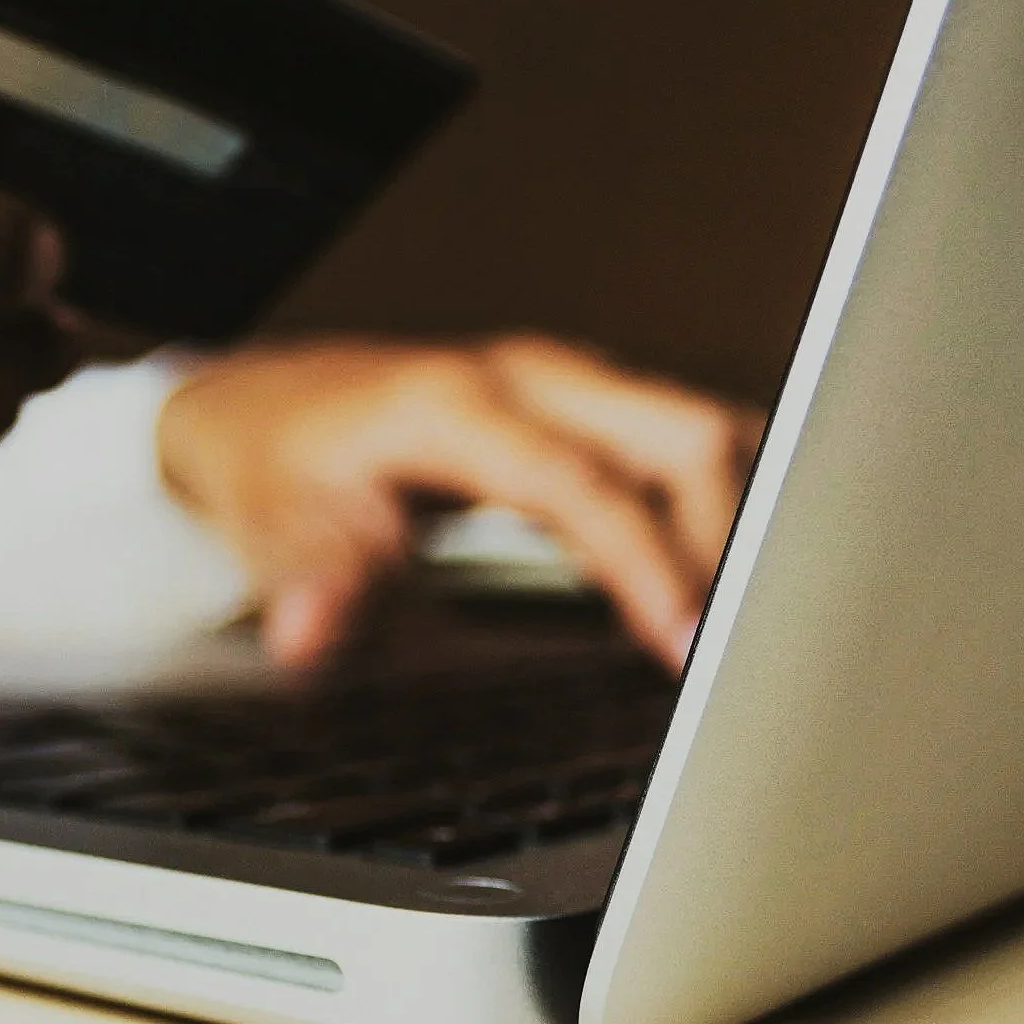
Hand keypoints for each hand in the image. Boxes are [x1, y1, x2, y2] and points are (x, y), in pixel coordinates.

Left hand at [156, 335, 763, 669]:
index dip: (645, 563)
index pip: (583, 483)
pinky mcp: (586, 406)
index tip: (686, 642)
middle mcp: (528, 376)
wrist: (263, 405)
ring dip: (742, 519)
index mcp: (457, 403)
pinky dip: (723, 506)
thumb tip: (306, 635)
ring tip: (760, 622)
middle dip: (731, 538)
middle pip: (682, 434)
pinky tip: (733, 578)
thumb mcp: (274, 526)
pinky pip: (685, 445)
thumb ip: (312, 580)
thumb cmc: (276, 464)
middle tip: (746, 647)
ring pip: (701, 430)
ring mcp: (566, 383)